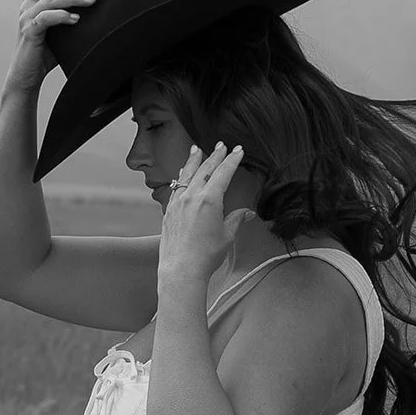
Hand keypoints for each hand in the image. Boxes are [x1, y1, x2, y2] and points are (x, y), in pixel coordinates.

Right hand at [4, 0, 95, 94]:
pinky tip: (75, 19)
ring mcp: (27, 18)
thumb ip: (72, 19)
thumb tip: (98, 10)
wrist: (26, 78)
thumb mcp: (62, 33)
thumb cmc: (46, 56)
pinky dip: (61, 16)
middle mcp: (29, 6)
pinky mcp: (28, 32)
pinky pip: (45, 18)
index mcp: (36, 3)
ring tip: (91, 0)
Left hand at [157, 142, 253, 286]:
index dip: (232, 160)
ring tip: (197, 149)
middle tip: (221, 145)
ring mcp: (178, 202)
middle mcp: (192, 197)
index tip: (238, 150)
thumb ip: (236, 220)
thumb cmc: (206, 255)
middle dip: (215, 155)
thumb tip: (246, 213)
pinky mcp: (169, 211)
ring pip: (187, 175)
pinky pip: (176, 187)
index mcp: (209, 200)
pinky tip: (183, 174)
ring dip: (194, 160)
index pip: (223, 173)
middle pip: (205, 169)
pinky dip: (182, 177)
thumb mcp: (226, 236)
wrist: (181, 269)